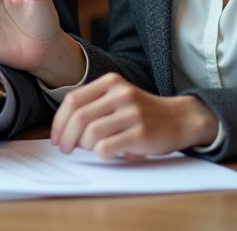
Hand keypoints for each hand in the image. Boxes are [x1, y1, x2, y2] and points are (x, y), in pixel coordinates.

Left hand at [51, 73, 219, 158]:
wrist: (180, 119)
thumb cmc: (143, 113)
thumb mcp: (119, 97)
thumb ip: (94, 105)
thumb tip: (63, 128)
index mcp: (111, 82)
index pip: (73, 100)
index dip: (59, 121)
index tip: (56, 137)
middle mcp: (121, 94)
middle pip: (78, 117)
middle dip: (66, 137)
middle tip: (65, 149)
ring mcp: (132, 113)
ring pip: (90, 133)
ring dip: (83, 146)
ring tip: (89, 149)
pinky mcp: (141, 134)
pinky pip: (106, 147)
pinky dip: (100, 154)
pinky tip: (107, 152)